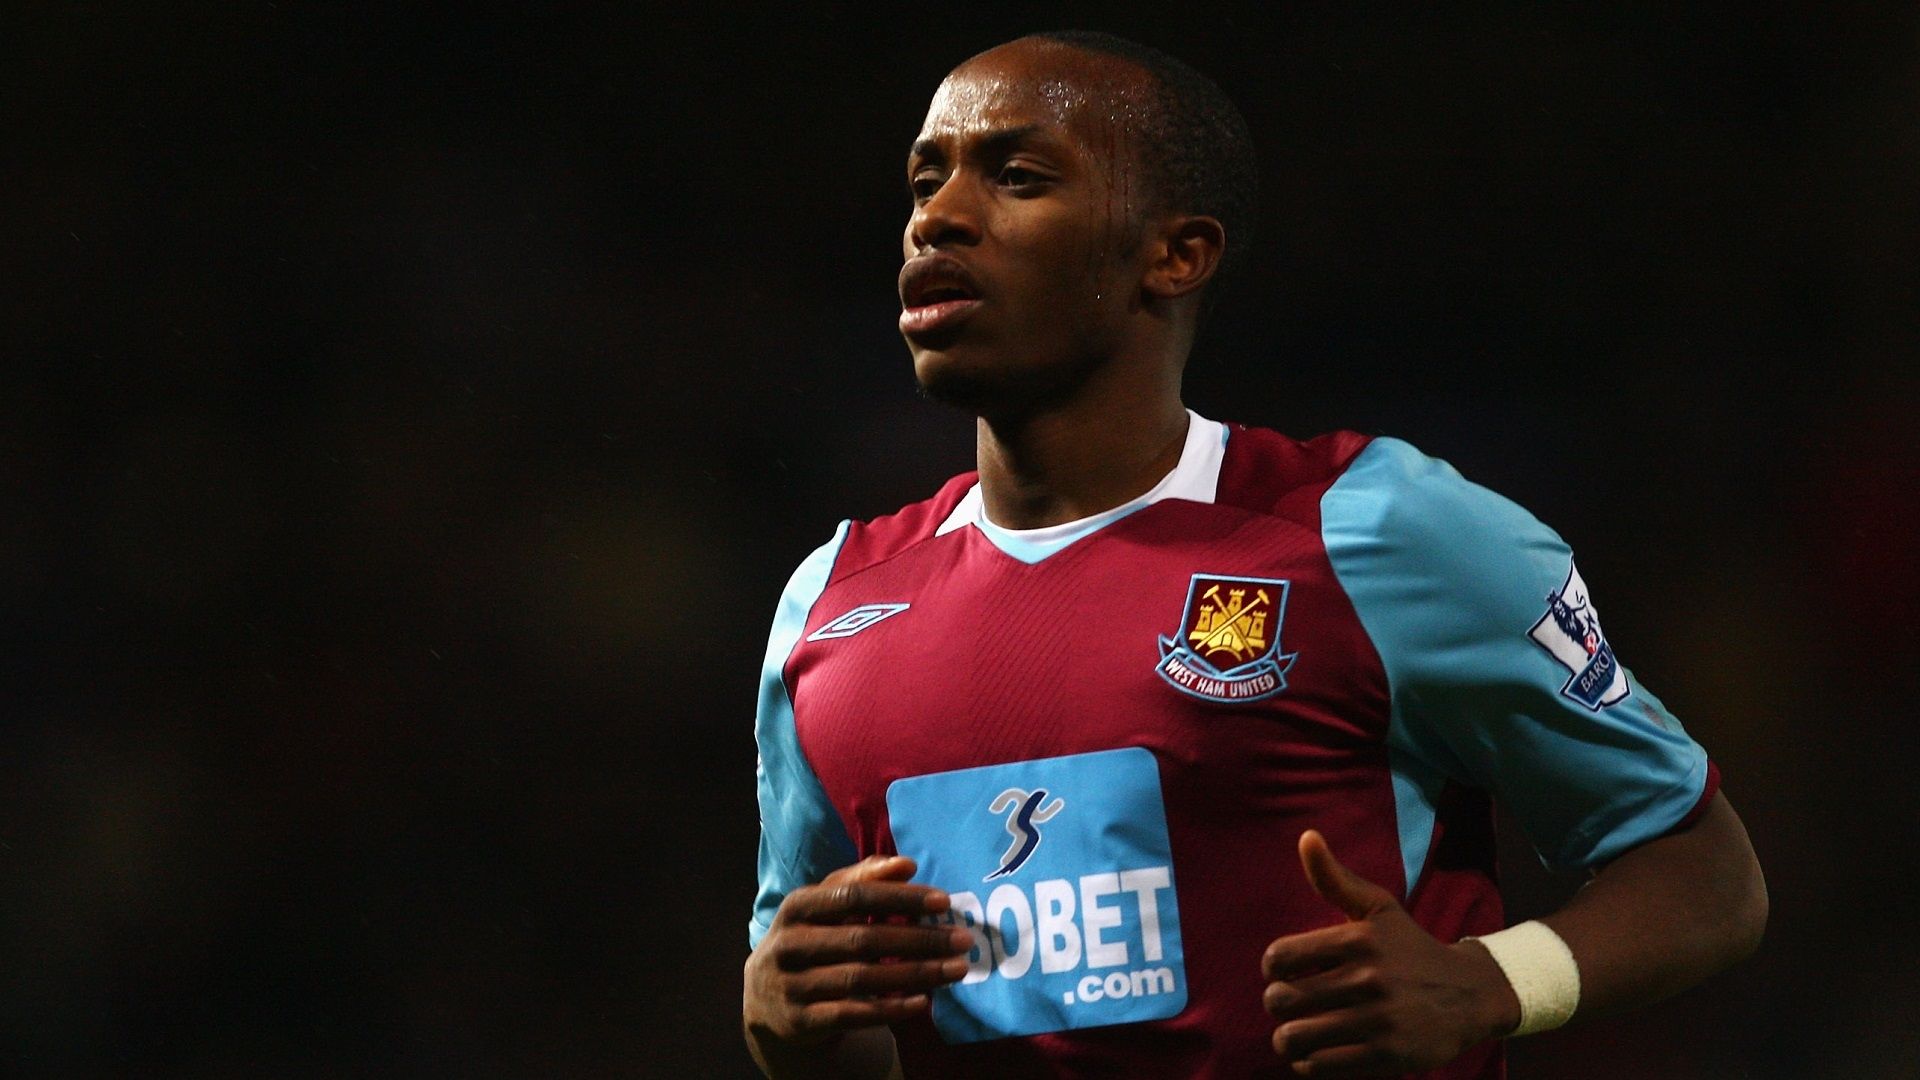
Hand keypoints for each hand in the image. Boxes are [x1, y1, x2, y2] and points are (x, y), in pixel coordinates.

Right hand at [744, 855, 972, 1075]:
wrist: (765, 997)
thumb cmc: (809, 938)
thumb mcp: (824, 905)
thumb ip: (863, 880)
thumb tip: (906, 865)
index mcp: (797, 906)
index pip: (854, 897)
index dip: (899, 898)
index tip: (942, 901)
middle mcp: (790, 944)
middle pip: (863, 939)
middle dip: (919, 939)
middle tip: (962, 940)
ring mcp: (793, 985)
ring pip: (862, 979)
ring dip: (916, 974)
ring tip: (956, 969)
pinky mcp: (802, 1021)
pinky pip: (854, 1015)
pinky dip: (891, 1008)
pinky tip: (923, 1001)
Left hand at [1261, 830, 1520, 1077]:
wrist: (1470, 994)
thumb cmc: (1410, 947)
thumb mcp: (1378, 907)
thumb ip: (1335, 878)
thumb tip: (1306, 837)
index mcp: (1359, 939)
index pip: (1279, 957)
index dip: (1273, 968)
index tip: (1285, 972)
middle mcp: (1368, 979)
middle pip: (1281, 1000)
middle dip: (1277, 1004)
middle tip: (1289, 1004)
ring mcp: (1378, 1021)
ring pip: (1295, 1037)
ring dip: (1287, 1038)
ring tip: (1295, 1032)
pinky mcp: (1387, 1057)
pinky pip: (1321, 1066)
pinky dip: (1308, 1063)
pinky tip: (1316, 1053)